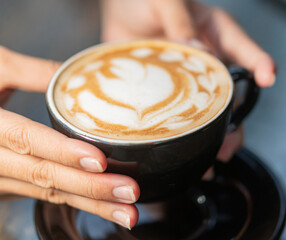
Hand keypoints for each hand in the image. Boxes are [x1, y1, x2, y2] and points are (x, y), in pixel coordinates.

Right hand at [0, 47, 139, 228]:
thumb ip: (33, 72)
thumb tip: (78, 72)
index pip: (25, 141)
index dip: (62, 152)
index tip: (100, 161)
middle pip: (43, 176)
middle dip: (90, 189)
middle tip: (130, 194)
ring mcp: (0, 178)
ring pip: (48, 193)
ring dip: (90, 204)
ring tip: (126, 212)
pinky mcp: (9, 184)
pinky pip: (45, 195)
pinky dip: (76, 202)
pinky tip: (103, 206)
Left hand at [101, 0, 274, 160]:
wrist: (119, 11)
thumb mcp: (165, 0)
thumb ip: (180, 21)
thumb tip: (195, 49)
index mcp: (214, 33)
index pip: (244, 50)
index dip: (260, 63)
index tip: (268, 78)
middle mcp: (206, 60)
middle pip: (230, 94)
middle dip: (234, 121)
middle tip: (229, 144)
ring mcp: (188, 79)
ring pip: (208, 110)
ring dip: (211, 134)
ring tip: (210, 158)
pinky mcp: (168, 90)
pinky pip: (177, 114)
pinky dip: (182, 133)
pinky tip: (182, 150)